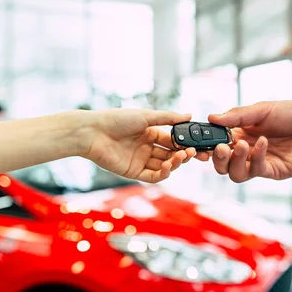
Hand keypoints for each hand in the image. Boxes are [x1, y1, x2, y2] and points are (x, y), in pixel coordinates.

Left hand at [77, 109, 195, 183]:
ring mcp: (140, 160)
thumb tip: (189, 115)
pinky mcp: (133, 172)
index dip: (185, 143)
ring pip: (164, 165)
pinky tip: (168, 166)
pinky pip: (153, 176)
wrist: (93, 133)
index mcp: (149, 133)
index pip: (172, 140)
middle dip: (184, 155)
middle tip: (194, 154)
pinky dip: (163, 173)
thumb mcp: (146, 116)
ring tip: (181, 157)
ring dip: (175, 163)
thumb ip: (168, 118)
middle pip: (170, 154)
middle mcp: (146, 147)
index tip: (197, 145)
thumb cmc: (117, 120)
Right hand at [204, 101, 291, 182]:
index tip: (197, 142)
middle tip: (219, 148)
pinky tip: (263, 143)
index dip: (204, 145)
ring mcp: (259, 162)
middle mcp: (246, 150)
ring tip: (242, 146)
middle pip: (221, 163)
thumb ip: (237, 116)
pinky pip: (256, 170)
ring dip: (234, 161)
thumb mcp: (263, 109)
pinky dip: (256, 158)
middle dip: (216, 158)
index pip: (215, 142)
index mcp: (239, 133)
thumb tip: (211, 117)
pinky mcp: (273, 170)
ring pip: (235, 173)